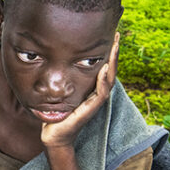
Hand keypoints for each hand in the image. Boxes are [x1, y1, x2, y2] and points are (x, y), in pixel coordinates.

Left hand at [41, 32, 119, 149]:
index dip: (106, 51)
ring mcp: (95, 102)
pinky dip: (103, 80)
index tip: (109, 34)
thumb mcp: (60, 92)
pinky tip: (104, 68)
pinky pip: (100, 93)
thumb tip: (55, 59)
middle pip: (110, 70)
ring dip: (113, 62)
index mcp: (91, 88)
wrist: (53, 135)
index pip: (102, 66)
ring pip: (109, 79)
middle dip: (114, 52)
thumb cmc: (56, 114)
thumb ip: (63, 79)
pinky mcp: (90, 110)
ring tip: (115, 46)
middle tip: (116, 34)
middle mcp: (96, 94)